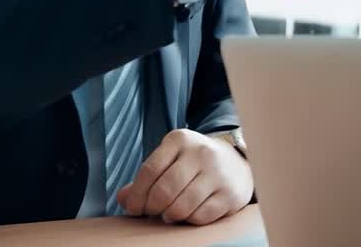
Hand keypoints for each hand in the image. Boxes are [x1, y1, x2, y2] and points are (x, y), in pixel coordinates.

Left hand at [116, 129, 253, 224]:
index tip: (134, 207)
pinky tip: (189, 213)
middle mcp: (201, 153)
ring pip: (181, 206)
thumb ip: (146, 178)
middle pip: (164, 190)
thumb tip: (123, 198)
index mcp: (181, 140)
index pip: (149, 170)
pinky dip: (189, 220)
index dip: (137, 194)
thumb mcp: (170, 160)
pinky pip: (200, 217)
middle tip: (152, 212)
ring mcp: (218, 174)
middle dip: (152, 207)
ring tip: (169, 213)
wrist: (237, 161)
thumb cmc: (195, 163)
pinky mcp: (230, 194)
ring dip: (170, 215)